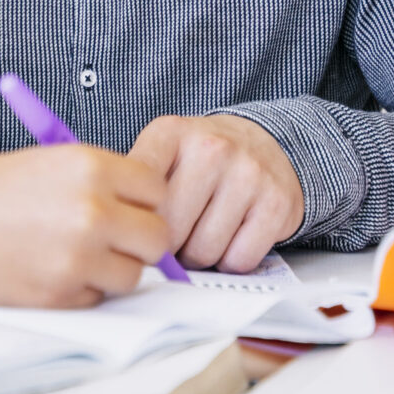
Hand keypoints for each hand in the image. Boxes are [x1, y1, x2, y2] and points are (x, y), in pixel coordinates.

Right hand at [0, 143, 171, 307]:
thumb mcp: (38, 160)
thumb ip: (89, 180)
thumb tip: (128, 205)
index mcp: (88, 166)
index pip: (157, 188)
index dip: (141, 198)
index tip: (124, 203)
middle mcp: (93, 211)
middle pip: (156, 236)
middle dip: (136, 238)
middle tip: (109, 237)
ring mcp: (77, 259)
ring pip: (132, 275)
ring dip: (112, 269)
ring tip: (73, 256)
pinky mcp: (58, 297)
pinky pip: (97, 299)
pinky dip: (83, 292)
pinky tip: (49, 273)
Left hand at [131, 113, 304, 272]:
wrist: (266, 143)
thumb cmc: (204, 159)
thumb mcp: (163, 154)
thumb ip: (135, 187)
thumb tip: (116, 238)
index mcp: (171, 132)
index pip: (137, 196)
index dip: (137, 224)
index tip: (142, 226)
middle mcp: (212, 147)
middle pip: (169, 230)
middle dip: (169, 247)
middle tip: (176, 237)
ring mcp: (248, 173)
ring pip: (204, 251)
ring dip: (200, 256)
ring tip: (204, 234)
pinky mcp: (277, 203)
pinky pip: (239, 260)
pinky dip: (232, 261)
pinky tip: (233, 237)